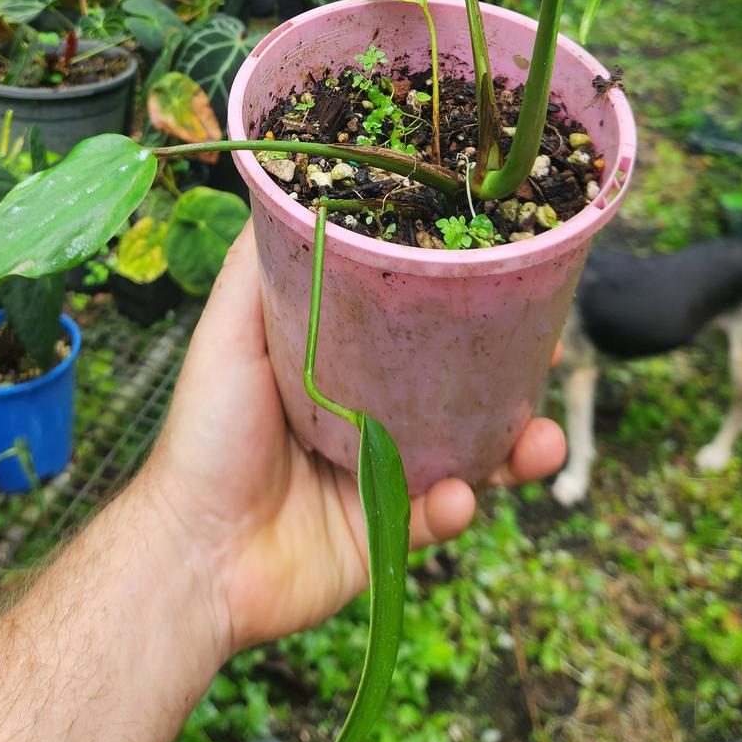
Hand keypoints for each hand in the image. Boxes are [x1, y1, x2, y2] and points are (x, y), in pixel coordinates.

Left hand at [145, 221, 565, 658]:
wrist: (191, 553)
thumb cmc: (205, 433)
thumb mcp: (228, 331)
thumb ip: (258, 269)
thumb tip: (281, 188)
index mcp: (337, 367)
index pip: (413, 328)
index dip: (460, 308)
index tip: (506, 281)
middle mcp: (367, 418)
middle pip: (456, 390)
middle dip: (512, 377)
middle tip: (550, 357)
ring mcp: (381, 479)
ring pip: (468, 456)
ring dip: (516, 449)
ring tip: (542, 441)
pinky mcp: (386, 537)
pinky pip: (439, 518)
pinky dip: (457, 507)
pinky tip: (459, 497)